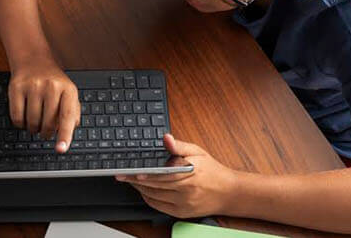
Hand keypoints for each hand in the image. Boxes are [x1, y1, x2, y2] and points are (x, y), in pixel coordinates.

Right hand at [8, 58, 79, 151]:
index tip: (61, 149)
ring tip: (35, 123)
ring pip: (32, 122)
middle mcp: (51, 86)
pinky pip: (17, 117)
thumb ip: (73, 112)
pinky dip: (20, 124)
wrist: (33, 60)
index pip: (67, 116)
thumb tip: (69, 131)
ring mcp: (33, 86)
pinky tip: (24, 118)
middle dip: (46, 133)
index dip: (65, 135)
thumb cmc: (53, 80)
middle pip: (47, 123)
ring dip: (33, 129)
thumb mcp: (69, 92)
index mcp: (68, 89)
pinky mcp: (16, 87)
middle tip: (45, 132)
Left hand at [117, 134, 238, 217]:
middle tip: (122, 174)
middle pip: (154, 186)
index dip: (144, 174)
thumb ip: (179, 146)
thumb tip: (166, 138)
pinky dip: (148, 198)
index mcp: (189, 175)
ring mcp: (183, 204)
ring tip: (130, 180)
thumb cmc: (212, 171)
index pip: (161, 175)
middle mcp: (185, 192)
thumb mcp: (197, 153)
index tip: (131, 172)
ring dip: (140, 189)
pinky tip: (143, 190)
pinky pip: (158, 206)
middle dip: (136, 180)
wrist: (228, 193)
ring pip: (154, 197)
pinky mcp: (181, 213)